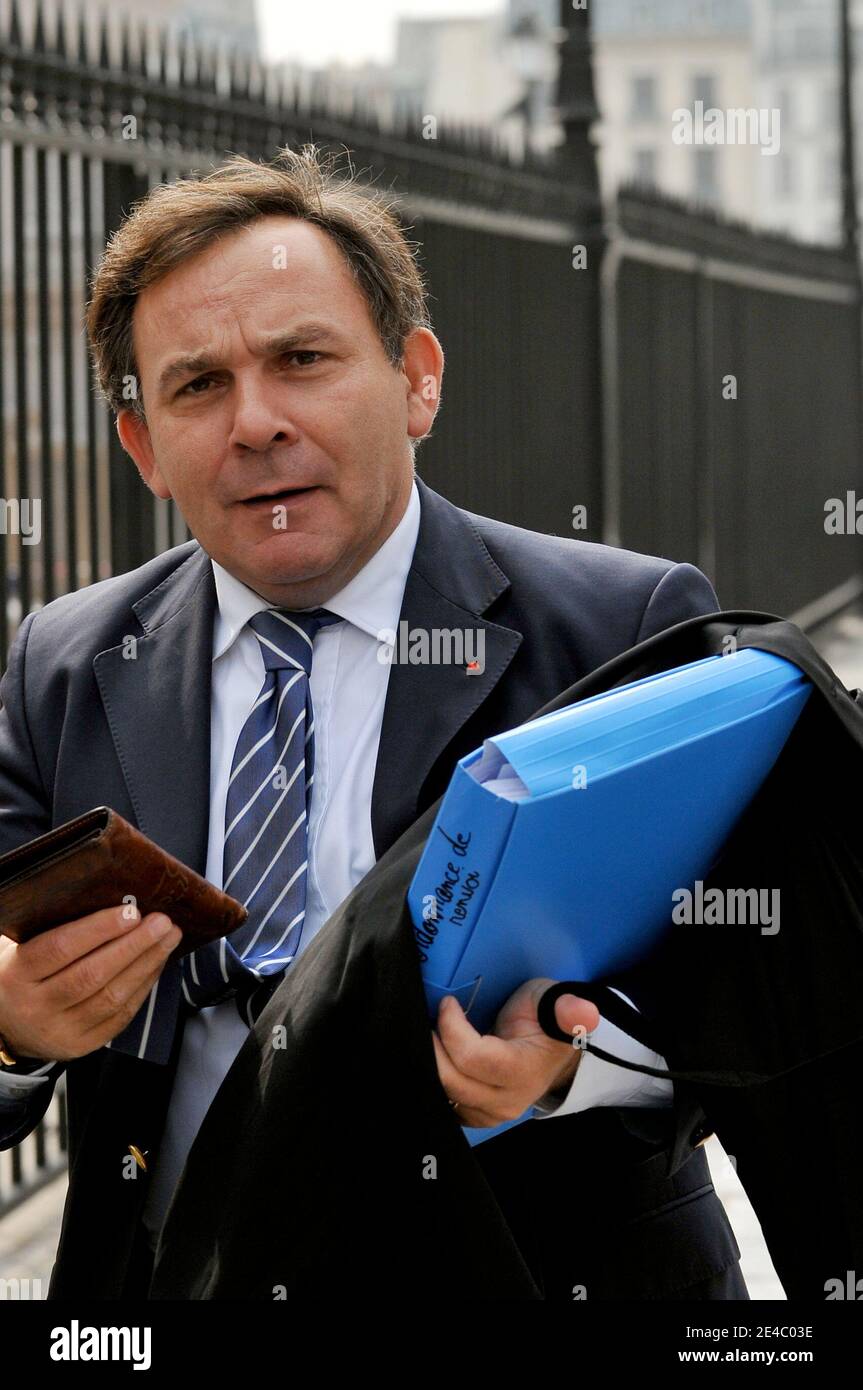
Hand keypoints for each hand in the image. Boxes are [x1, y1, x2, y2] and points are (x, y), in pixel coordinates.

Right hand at [0, 905, 181, 1061]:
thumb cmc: (20, 973)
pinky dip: (143, 987)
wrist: (6, 1026)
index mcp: (16, 974)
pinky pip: (120, 1016)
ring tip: (169, 938)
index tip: (131, 912)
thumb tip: (107, 897)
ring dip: (146, 964)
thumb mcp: (19, 948)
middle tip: (162, 922)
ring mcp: (60, 1030)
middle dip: (133, 946)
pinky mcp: (82, 1045)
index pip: (59, 948)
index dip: (98, 929)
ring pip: (111, 997)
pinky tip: (156, 964)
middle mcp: (36, 1006)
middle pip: (91, 975)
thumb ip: (50, 927)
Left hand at [432, 977, 600, 1127]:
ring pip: (444, 1095)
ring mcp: (491, 1114)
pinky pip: (445, 1104)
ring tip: (432, 1036)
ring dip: (432, 1065)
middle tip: (430, 1020)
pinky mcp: (477, 1117)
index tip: (449, 1004)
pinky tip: (438, 1057)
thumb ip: (567, 1007)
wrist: (553, 1051)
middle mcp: (507, 1101)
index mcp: (524, 1072)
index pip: (473, 1058)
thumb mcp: (556, 1001)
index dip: (452, 1028)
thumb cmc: (548, 1021)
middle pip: (451, 1081)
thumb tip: (585, 1014)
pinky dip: (436, 1081)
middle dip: (433, 1047)